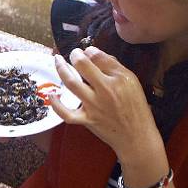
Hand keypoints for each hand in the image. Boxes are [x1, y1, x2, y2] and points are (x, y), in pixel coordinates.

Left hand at [48, 46, 160, 161]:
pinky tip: (51, 95)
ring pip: (71, 83)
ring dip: (61, 69)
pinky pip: (66, 113)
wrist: (136, 136)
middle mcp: (105, 90)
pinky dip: (56, 104)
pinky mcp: (86, 120)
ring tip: (57, 61)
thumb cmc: (135, 108)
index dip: (88, 50)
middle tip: (72, 53)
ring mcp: (94, 106)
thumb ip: (114, 67)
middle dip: (74, 55)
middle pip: (82, 66)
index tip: (86, 51)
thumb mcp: (132, 82)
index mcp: (119, 79)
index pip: (98, 57)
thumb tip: (94, 54)